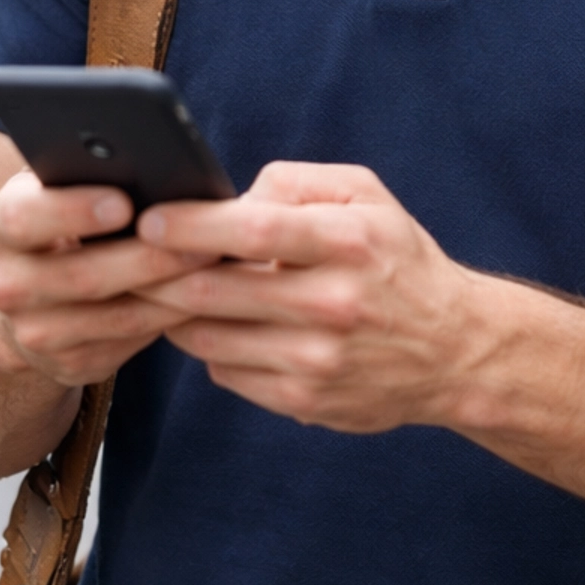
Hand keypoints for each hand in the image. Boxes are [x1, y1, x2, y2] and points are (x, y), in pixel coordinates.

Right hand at [0, 171, 214, 387]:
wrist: (29, 294)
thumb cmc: (61, 219)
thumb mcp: (57, 189)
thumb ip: (83, 172)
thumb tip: (146, 161)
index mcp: (2, 226)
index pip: (25, 219)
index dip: (73, 211)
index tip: (124, 203)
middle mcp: (9, 285)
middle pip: (83, 276)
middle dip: (150, 259)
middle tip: (205, 241)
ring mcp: (36, 334)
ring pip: (115, 318)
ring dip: (172, 295)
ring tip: (216, 268)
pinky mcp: (68, 366)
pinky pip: (130, 345)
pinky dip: (170, 321)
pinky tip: (203, 300)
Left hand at [136, 162, 491, 431]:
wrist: (455, 350)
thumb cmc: (398, 261)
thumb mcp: (366, 196)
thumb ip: (294, 182)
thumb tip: (228, 200)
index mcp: (347, 242)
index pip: (249, 231)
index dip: (188, 227)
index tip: (146, 220)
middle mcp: (332, 303)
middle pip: (211, 292)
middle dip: (155, 275)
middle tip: (128, 260)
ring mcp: (316, 360)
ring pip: (205, 337)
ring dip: (174, 313)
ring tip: (166, 291)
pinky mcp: (305, 402)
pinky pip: (225, 372)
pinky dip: (210, 347)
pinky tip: (220, 327)